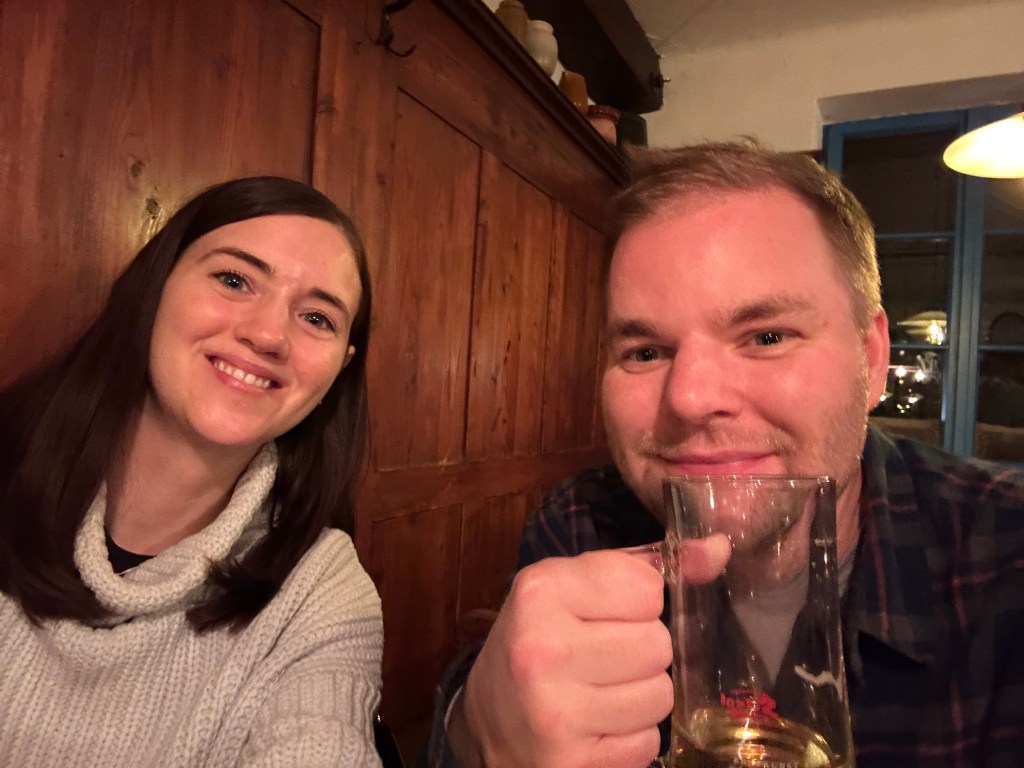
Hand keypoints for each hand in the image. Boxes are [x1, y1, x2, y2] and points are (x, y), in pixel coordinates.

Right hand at [452, 550, 673, 767]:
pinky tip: (599, 724)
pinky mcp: (571, 762)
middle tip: (605, 655)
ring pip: (660, 695)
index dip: (638, 601)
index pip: (646, 587)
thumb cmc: (536, 641)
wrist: (485, 720)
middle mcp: (544, 648)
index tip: (607, 612)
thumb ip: (643, 566)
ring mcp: (556, 711)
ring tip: (603, 689)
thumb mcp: (571, 587)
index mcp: (542, 591)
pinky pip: (648, 742)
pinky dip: (632, 735)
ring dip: (642, 694)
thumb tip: (719, 550)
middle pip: (658, 644)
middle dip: (642, 650)